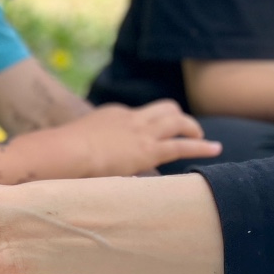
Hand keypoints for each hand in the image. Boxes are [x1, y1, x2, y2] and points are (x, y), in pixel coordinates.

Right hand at [62, 100, 218, 175]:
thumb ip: (81, 150)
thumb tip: (76, 164)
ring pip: (177, 120)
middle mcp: (130, 117)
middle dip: (177, 117)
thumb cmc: (59, 152)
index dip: (144, 126)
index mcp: (111, 114)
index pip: (136, 116)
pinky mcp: (149, 150)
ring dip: (192, 128)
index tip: (144, 138)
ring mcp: (141, 131)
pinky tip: (214, 149)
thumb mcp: (72, 144)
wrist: (63, 150)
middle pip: (163, 108)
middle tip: (186, 129)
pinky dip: (201, 147)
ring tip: (204, 139)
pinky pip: (182, 145)